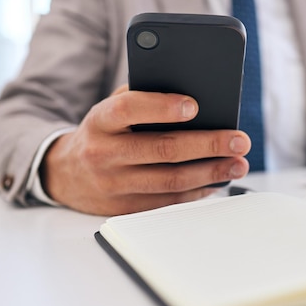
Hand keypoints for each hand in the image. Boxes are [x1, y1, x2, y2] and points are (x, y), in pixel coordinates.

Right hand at [40, 86, 250, 215]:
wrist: (66, 173)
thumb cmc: (102, 133)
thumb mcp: (109, 109)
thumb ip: (140, 98)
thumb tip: (191, 97)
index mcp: (100, 121)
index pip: (128, 109)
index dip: (161, 107)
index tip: (194, 105)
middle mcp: (103, 154)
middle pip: (162, 149)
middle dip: (207, 144)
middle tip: (239, 139)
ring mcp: (114, 185)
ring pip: (170, 180)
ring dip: (210, 172)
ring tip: (238, 163)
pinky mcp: (125, 207)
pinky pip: (168, 202)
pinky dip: (197, 191)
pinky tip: (218, 180)